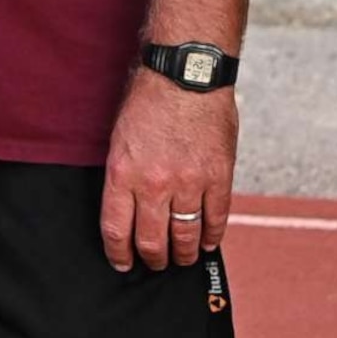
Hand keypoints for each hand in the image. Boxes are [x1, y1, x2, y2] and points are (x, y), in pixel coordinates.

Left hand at [100, 68, 238, 269]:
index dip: (119, 254)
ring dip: (183, 253)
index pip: (117, 230)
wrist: (186, 74)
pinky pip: (216, 218)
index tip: (122, 262)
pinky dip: (212, 236)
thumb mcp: (120, 139)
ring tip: (182, 257)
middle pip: (152, 241)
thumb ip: (125, 177)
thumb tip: (129, 210)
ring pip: (186, 235)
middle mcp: (155, 184)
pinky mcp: (219, 177)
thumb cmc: (149, 101)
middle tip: (155, 262)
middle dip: (153, 259)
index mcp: (123, 174)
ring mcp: (190, 183)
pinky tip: (208, 242)